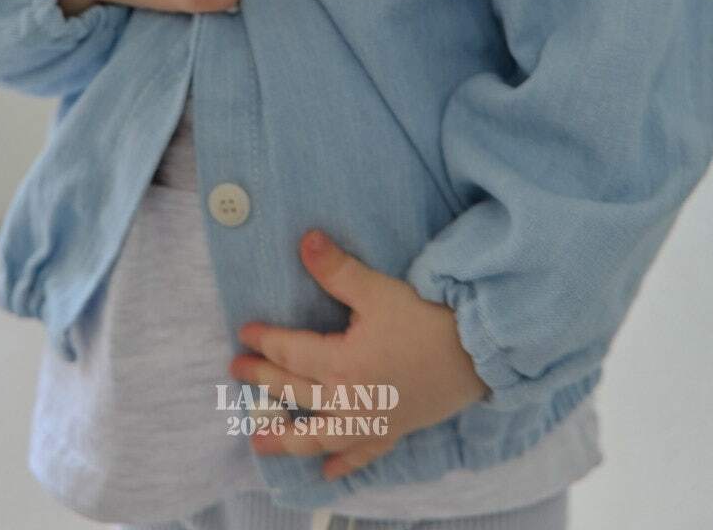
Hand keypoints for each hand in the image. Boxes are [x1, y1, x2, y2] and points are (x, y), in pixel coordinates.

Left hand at [228, 230, 489, 481]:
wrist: (475, 355)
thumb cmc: (426, 319)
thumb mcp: (378, 290)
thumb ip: (338, 269)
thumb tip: (305, 240)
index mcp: (341, 364)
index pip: (291, 352)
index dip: (265, 341)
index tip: (244, 333)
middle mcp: (349, 399)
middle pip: (295, 392)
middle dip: (263, 380)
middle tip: (236, 371)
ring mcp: (370, 420)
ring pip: (319, 435)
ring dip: (286, 439)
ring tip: (257, 442)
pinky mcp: (393, 430)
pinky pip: (362, 454)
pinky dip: (343, 464)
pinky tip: (327, 472)